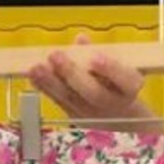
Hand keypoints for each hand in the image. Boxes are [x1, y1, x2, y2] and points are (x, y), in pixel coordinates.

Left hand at [28, 33, 163, 133]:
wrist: (124, 123)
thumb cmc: (120, 89)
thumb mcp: (120, 71)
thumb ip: (101, 54)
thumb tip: (81, 40)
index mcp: (130, 90)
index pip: (125, 80)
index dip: (111, 70)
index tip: (96, 58)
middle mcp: (113, 106)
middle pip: (94, 94)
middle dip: (73, 74)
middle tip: (55, 55)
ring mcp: (95, 117)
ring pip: (73, 100)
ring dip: (52, 82)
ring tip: (36, 67)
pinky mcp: (78, 121)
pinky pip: (61, 104)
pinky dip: (46, 89)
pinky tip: (34, 77)